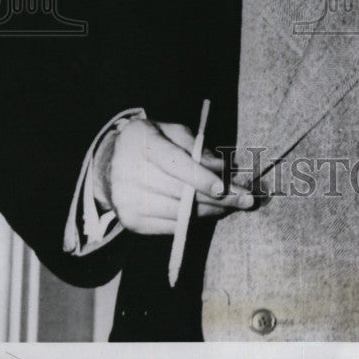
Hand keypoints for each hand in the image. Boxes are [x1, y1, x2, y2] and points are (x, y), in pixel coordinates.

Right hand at [95, 118, 252, 234]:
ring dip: (212, 211)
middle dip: (219, 198)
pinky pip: (172, 226)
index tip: (225, 187)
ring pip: (180, 212)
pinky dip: (195, 220)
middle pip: (181, 191)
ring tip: (235, 206)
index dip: (200, 177)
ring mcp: (128, 201)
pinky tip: (213, 213)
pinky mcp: (132, 222)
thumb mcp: (172, 132)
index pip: (174, 163)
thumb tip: (224, 168)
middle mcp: (130, 173)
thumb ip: (198, 147)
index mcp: (142, 143)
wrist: (110, 164)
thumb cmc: (151, 142)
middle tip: (248, 199)